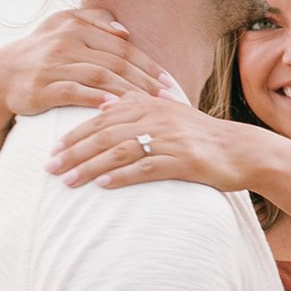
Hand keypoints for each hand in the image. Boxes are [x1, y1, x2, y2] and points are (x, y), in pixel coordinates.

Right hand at [0, 10, 171, 116]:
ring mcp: (53, 64)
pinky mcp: (41, 87)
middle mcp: (65, 41)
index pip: (122, 47)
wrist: (2, 75)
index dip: (148, 65)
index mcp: (76, 25)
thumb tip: (124, 30)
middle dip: (144, 81)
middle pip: (116, 62)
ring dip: (128, 92)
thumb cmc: (43, 50)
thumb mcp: (63, 24)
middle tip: (165, 99)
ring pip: (99, 77)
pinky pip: (74, 93)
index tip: (167, 82)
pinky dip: (96, 99)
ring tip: (148, 106)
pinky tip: (114, 108)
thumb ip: (94, 19)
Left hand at [45, 94, 256, 192]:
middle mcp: (157, 118)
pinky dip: (121, 176)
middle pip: (105, 134)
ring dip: (89, 166)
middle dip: (74, 151)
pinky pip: (145, 167)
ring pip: (119, 151)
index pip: (103, 117)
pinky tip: (102, 185)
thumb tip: (104, 107)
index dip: (75, 133)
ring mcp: (170, 139)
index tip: (53, 149)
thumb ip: (139, 109)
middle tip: (49, 168)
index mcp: (151, 105)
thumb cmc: (202, 137)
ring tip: (68, 181)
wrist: (241, 151)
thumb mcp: (170, 115)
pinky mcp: (183, 160)